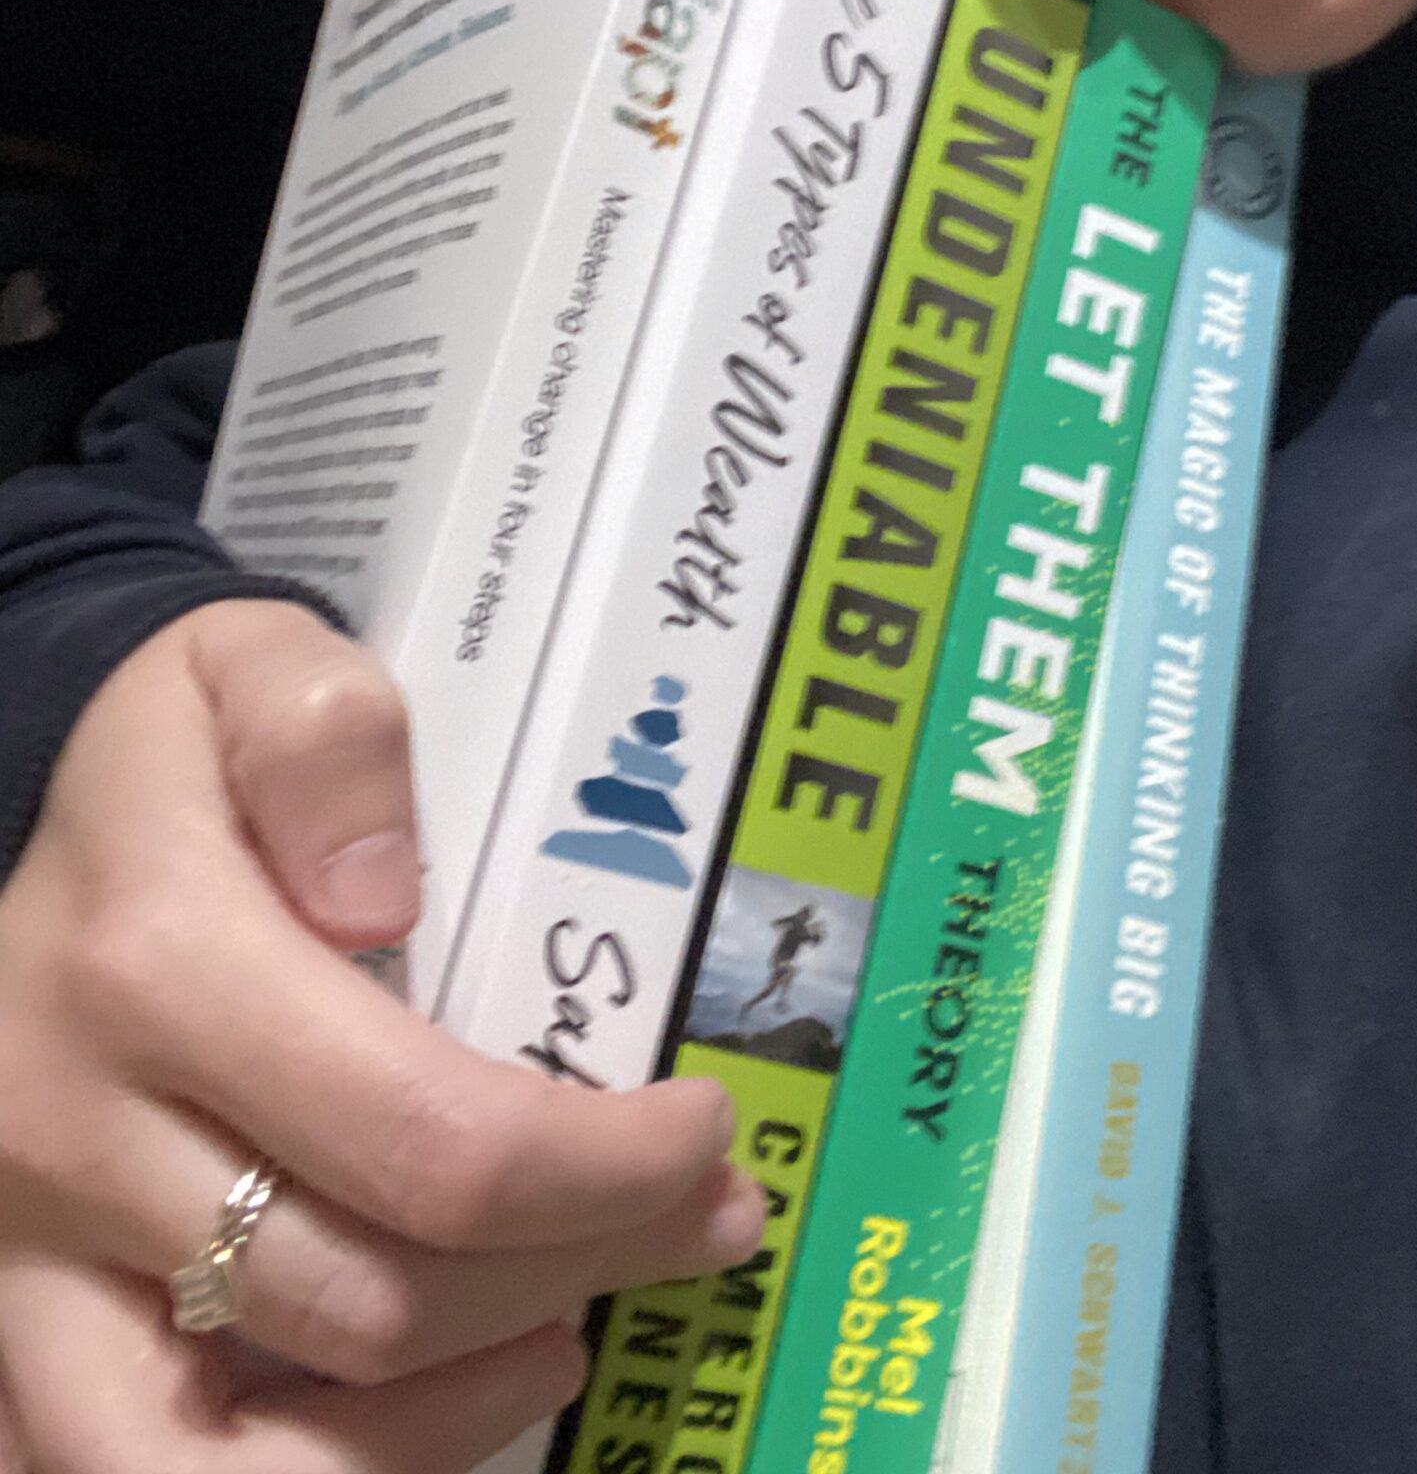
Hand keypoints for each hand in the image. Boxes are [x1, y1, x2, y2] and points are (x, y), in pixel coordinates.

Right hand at [0, 600, 761, 1455]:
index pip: (429, 1138)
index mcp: (158, 966)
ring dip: (451, 1410)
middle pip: (370, 1298)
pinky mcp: (19, 1323)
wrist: (28, 821)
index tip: (703, 1129)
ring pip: (234, 1457)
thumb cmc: (178, 755)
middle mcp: (73, 1136)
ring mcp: (29, 1255)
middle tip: (706, 1219)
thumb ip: (328, 737)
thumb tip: (382, 895)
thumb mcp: (250, 664)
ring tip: (573, 1324)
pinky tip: (444, 1394)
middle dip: (578, 1268)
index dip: (602, 1170)